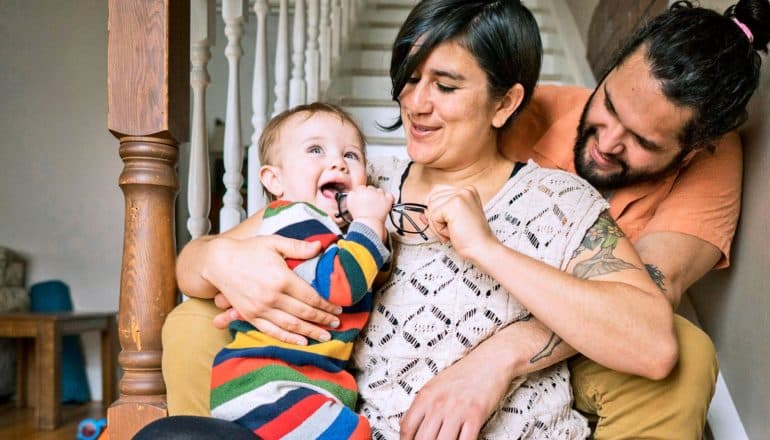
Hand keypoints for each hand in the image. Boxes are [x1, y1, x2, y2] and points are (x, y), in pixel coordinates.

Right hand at [203, 234, 341, 344]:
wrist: (218, 262)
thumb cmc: (248, 250)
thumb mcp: (274, 242)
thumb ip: (298, 247)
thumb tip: (320, 246)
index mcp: (281, 278)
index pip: (310, 297)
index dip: (326, 305)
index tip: (338, 309)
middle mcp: (272, 297)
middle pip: (304, 313)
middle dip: (323, 319)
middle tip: (336, 323)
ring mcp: (260, 308)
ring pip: (290, 325)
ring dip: (310, 332)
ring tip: (325, 335)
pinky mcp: (250, 315)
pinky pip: (272, 331)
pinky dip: (288, 338)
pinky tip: (301, 341)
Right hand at [346, 185, 393, 223]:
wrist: (368, 224)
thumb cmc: (359, 216)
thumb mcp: (349, 203)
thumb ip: (352, 195)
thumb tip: (354, 193)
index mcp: (360, 190)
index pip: (362, 188)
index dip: (362, 194)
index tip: (363, 199)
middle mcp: (370, 191)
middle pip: (371, 188)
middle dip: (370, 194)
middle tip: (369, 203)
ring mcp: (380, 195)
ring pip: (380, 191)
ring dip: (379, 196)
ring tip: (376, 205)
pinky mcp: (387, 200)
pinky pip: (389, 196)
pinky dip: (388, 199)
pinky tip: (385, 203)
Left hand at [400, 345, 514, 439]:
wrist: (490, 360)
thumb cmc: (465, 373)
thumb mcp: (436, 385)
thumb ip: (423, 405)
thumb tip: (410, 425)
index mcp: (426, 396)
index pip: (407, 427)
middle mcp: (439, 404)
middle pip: (422, 439)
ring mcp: (457, 410)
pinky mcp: (475, 416)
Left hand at [426, 185, 497, 260]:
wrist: (482, 248)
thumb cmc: (470, 237)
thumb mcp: (453, 220)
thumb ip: (438, 212)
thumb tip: (422, 212)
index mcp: (466, 190)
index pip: (437, 193)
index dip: (437, 210)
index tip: (449, 222)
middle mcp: (464, 190)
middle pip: (432, 199)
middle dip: (437, 218)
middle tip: (453, 228)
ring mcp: (459, 195)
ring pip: (430, 208)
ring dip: (438, 225)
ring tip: (454, 230)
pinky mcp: (453, 205)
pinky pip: (433, 217)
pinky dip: (439, 229)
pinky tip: (453, 231)